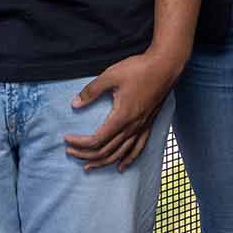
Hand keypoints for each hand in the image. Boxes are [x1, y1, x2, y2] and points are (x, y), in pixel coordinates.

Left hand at [64, 50, 181, 172]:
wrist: (166, 65)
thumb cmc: (139, 69)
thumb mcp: (111, 75)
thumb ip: (91, 91)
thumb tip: (74, 104)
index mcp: (122, 117)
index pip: (96, 140)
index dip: (79, 143)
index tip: (67, 139)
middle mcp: (132, 127)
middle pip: (106, 151)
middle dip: (85, 155)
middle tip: (70, 152)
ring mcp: (142, 127)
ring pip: (120, 154)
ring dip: (102, 163)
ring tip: (88, 166)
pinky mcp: (149, 124)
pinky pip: (138, 149)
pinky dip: (128, 160)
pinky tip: (121, 167)